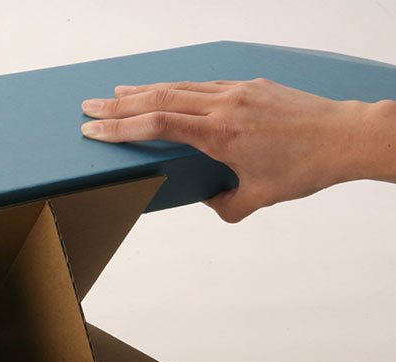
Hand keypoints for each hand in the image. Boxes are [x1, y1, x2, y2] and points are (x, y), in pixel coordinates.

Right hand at [81, 79, 395, 221]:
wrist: (347, 137)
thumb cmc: (305, 168)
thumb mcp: (258, 198)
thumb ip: (225, 205)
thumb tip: (209, 201)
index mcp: (220, 134)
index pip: (157, 125)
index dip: (120, 128)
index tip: (93, 130)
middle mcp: (224, 106)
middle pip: (158, 98)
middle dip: (118, 105)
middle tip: (88, 107)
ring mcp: (237, 91)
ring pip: (178, 86)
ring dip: (143, 90)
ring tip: (116, 93)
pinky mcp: (250, 86)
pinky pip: (202, 83)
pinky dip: (176, 87)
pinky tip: (165, 90)